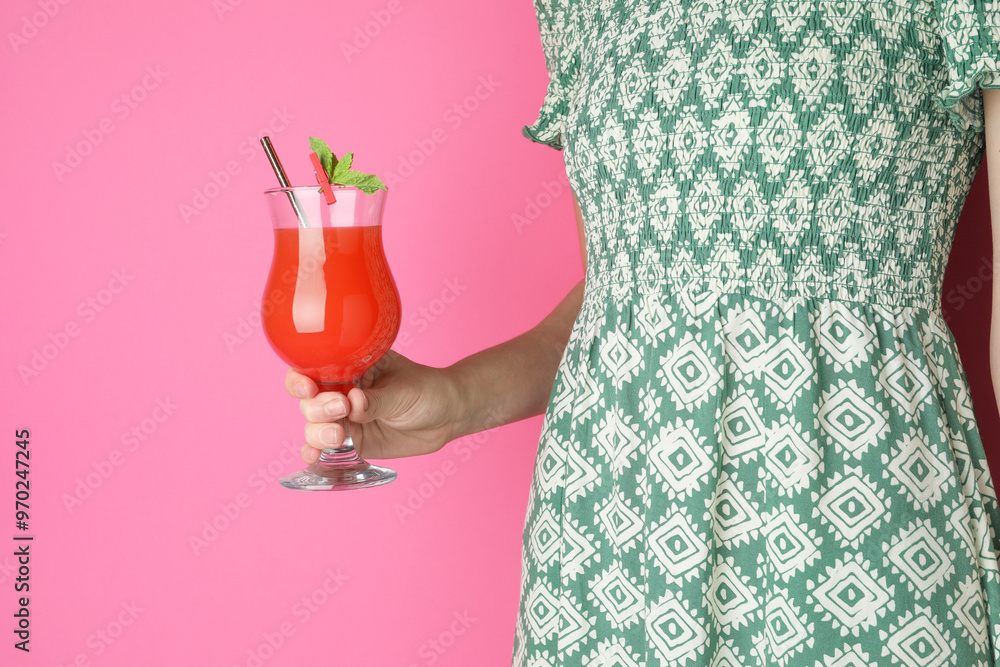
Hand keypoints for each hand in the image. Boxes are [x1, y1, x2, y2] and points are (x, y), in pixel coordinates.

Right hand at [286, 350, 459, 462]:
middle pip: (309, 400)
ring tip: (338, 436)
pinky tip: (315, 457)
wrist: (449, 416)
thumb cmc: (428, 391)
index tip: (309, 388)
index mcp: (351, 366)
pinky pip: (326, 448)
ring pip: (313, 425)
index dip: (301, 378)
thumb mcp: (404, 391)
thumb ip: (377, 399)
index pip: (314, 367)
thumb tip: (353, 403)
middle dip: (317, 408)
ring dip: (317, 432)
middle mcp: (342, 390)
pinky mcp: (354, 441)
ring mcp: (345, 417)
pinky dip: (316, 452)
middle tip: (340, 410)